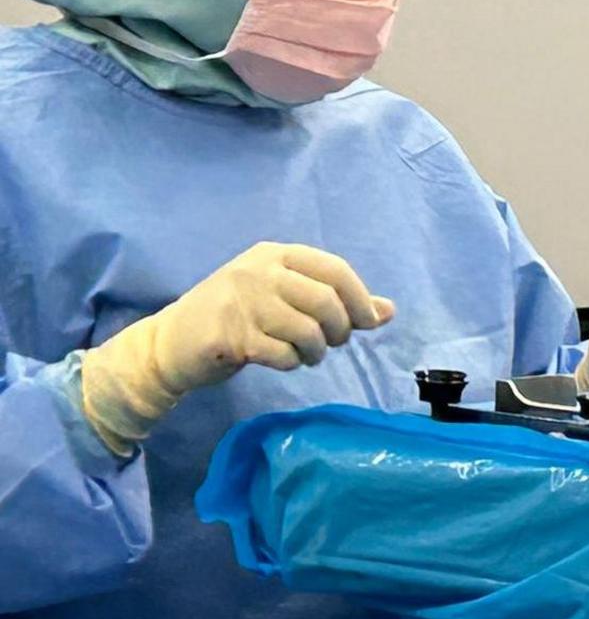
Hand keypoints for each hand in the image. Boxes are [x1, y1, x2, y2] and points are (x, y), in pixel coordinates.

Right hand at [78, 244, 392, 457]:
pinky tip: (281, 361)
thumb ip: (335, 302)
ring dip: (316, 351)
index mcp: (275, 255)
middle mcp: (258, 271)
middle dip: (340, 330)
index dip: (360, 298)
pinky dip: (291, 363)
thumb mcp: (284, 299)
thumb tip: (388, 311)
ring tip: (306, 356)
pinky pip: (283, 354)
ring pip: (308, 330)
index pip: (335, 269)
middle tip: (331, 344)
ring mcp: (240, 302)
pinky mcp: (228, 336)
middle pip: (326, 301)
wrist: (169, 345)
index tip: (368, 322)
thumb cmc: (236, 319)